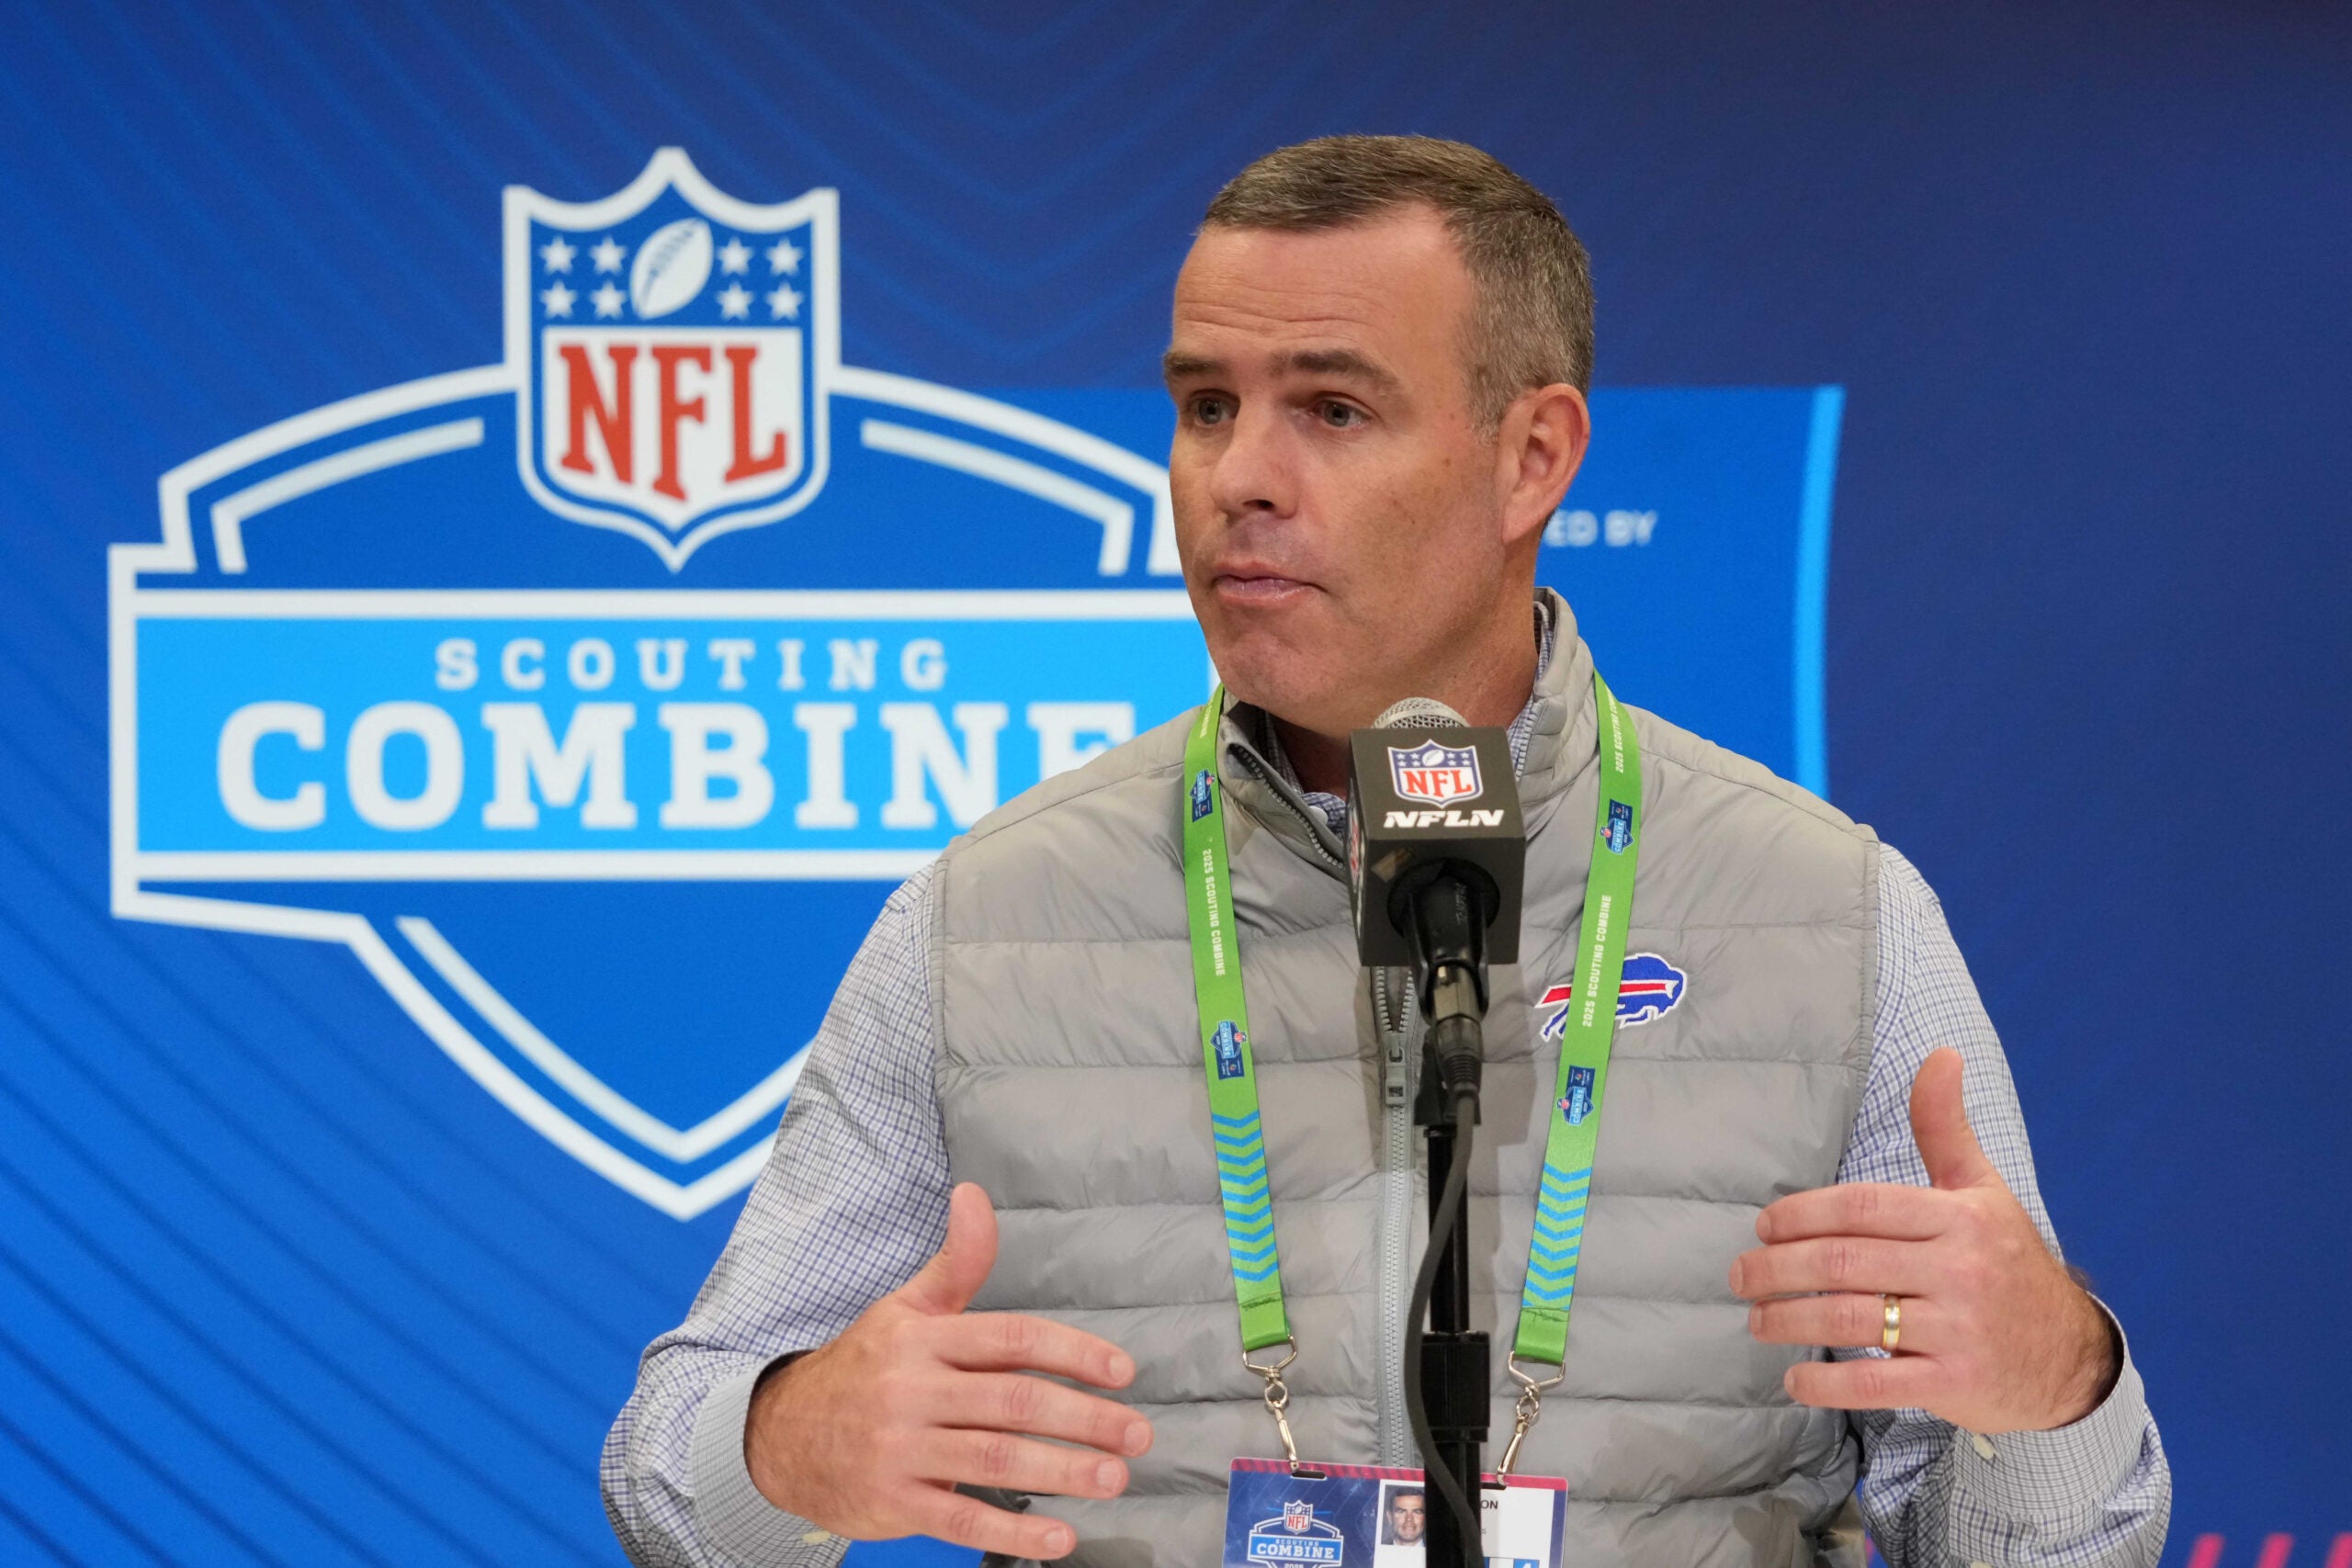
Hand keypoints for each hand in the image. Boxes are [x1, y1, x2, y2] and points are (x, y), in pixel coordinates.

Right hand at [744, 1182, 1151, 1559]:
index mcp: (922, 1338)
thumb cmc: (863, 1368)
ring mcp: (900, 1448)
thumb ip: (957, 1261)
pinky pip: (959, 1518)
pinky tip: (1060, 1538)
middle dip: (1083, 1419)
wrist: (780, 1435)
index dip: (1071, 1353)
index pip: (1010, 1338)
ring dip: (1061, 1472)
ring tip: (1113, 1478)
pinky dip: (1013, 1533)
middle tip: (1136, 1436)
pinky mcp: (892, 1500)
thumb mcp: (906, 1309)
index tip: (1122, 1373)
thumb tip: (975, 1194)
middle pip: (1010, 1401)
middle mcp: (910, 1390)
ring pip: (992, 1459)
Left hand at [1731, 1048, 2117, 1432]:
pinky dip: (1829, 1385)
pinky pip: (1878, 1384)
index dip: (1802, 1215)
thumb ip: (1945, 1128)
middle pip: (1846, 1264)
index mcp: (1960, 1219)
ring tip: (1757, 1319)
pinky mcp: (1957, 1383)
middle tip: (1741, 1275)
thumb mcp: (1980, 1191)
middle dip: (1779, 1269)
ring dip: (1790, 1321)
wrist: (2071, 1354)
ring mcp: (1960, 1330)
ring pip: (1852, 1321)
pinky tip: (1796, 1380)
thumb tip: (1940, 1054)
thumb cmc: (2007, 1262)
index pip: (1863, 1207)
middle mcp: (1961, 1272)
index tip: (1764, 1227)